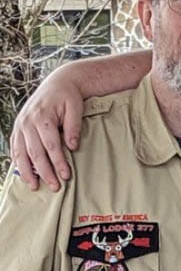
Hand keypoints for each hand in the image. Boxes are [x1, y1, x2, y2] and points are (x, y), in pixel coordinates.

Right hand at [9, 70, 84, 191]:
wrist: (58, 83)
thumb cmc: (68, 97)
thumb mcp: (75, 108)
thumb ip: (73, 127)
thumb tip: (72, 147)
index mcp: (42, 117)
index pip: (51, 145)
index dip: (58, 162)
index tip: (66, 176)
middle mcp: (27, 122)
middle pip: (35, 152)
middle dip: (44, 171)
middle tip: (54, 187)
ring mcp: (20, 124)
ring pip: (21, 152)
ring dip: (27, 171)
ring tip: (34, 186)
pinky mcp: (18, 127)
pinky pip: (15, 146)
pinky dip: (18, 160)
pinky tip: (23, 172)